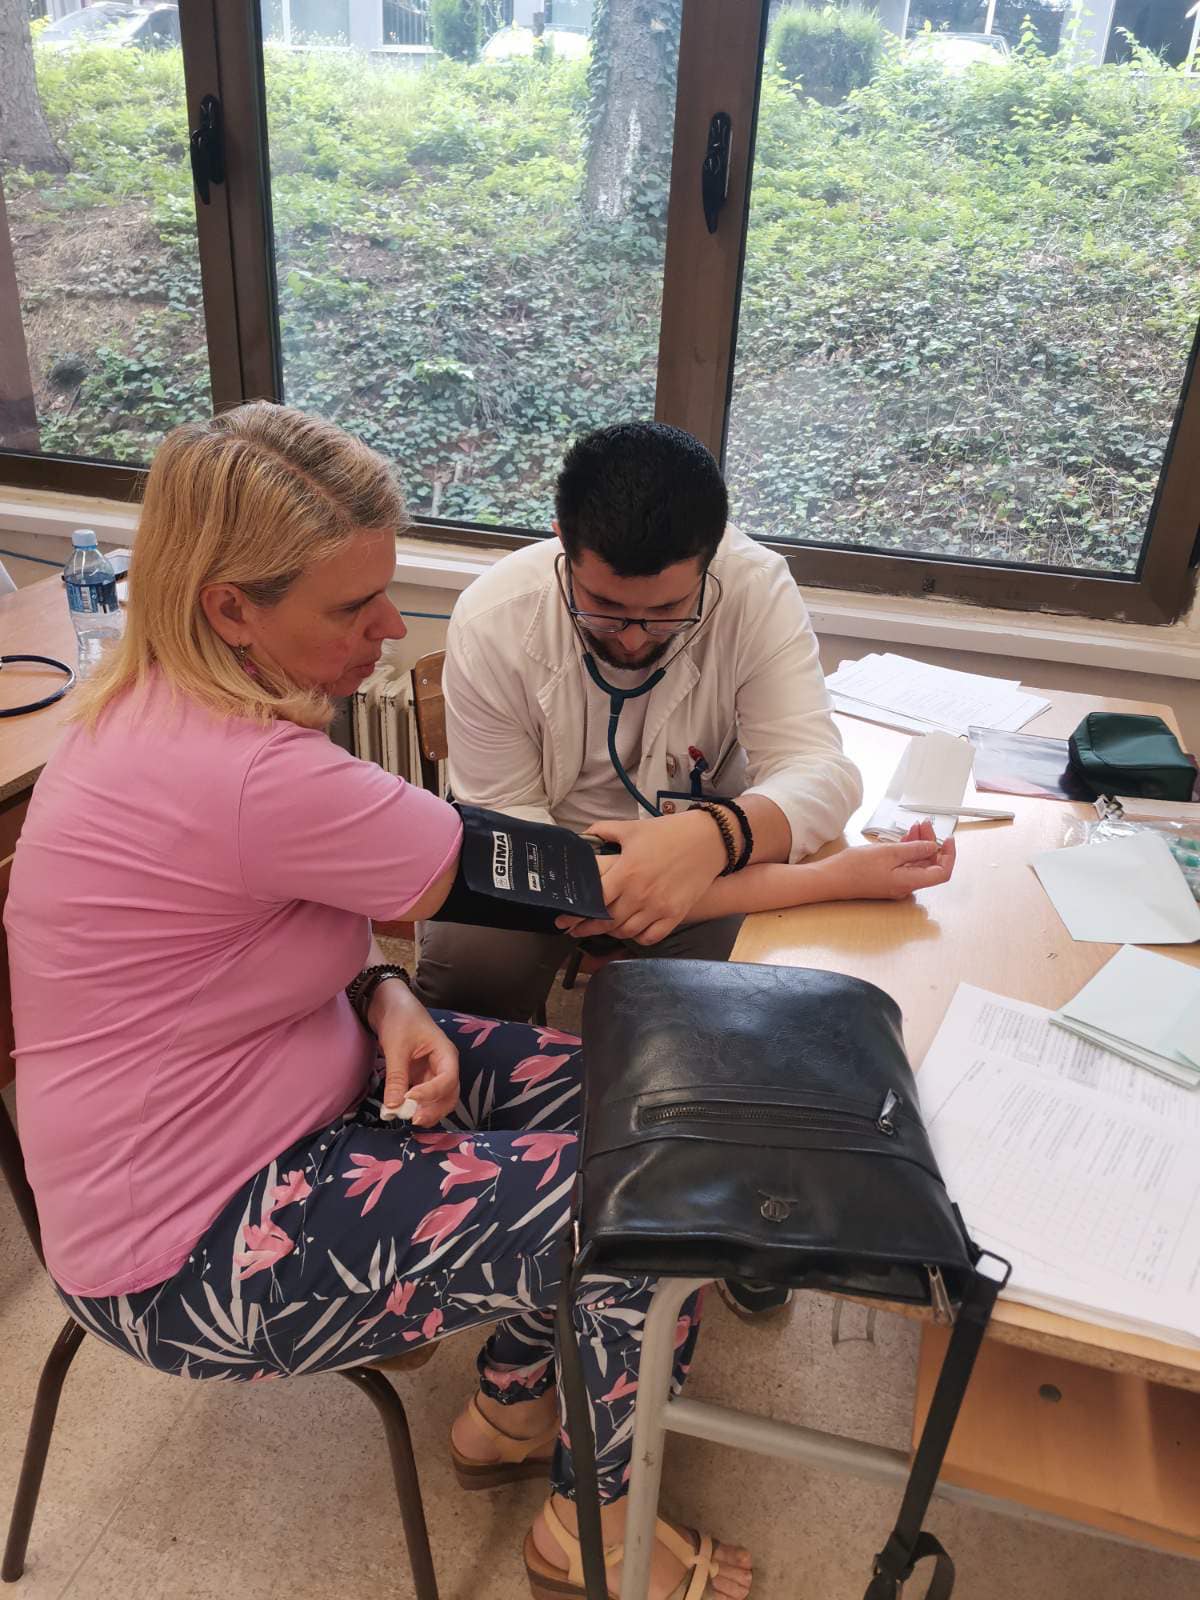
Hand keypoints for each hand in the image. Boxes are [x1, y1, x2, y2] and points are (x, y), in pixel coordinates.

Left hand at [369, 980, 459, 1127]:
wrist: (388, 1004)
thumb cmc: (399, 1018)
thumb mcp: (396, 1047)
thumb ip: (396, 1078)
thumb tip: (393, 1108)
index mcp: (446, 1053)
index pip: (447, 1080)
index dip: (431, 1093)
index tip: (409, 1099)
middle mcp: (443, 1066)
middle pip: (449, 1095)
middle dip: (434, 1109)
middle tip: (413, 1119)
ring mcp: (432, 1073)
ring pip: (438, 1100)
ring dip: (426, 1111)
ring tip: (406, 1118)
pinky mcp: (419, 1077)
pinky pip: (422, 1098)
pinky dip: (414, 1107)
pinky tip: (400, 1111)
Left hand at [557, 811, 728, 944]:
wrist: (710, 839)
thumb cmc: (669, 832)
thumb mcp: (632, 828)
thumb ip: (604, 831)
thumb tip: (583, 836)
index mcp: (626, 873)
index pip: (595, 901)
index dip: (577, 913)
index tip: (565, 918)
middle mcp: (640, 894)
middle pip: (607, 921)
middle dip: (588, 928)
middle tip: (576, 929)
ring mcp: (659, 908)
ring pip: (627, 931)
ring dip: (612, 932)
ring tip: (602, 928)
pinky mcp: (675, 915)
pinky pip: (651, 937)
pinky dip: (638, 937)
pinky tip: (631, 930)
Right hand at [816, 820, 955, 901]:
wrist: (831, 878)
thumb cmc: (854, 868)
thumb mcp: (888, 853)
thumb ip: (914, 850)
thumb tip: (933, 848)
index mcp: (909, 882)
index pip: (942, 872)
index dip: (949, 855)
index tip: (948, 839)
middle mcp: (906, 885)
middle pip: (930, 865)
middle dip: (932, 843)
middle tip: (927, 824)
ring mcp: (897, 883)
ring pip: (917, 863)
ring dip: (920, 844)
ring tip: (917, 826)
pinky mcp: (888, 878)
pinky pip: (906, 864)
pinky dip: (909, 850)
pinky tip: (906, 837)